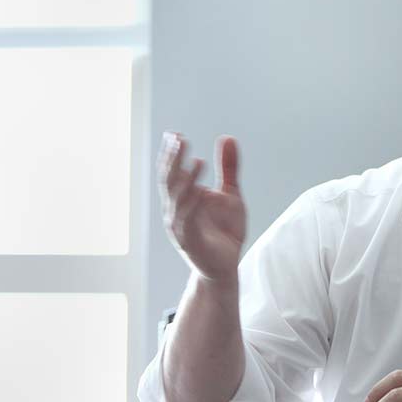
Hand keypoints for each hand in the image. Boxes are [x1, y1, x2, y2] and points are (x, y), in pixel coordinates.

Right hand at [158, 132, 245, 284]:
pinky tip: (201, 190)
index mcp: (181, 198)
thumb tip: (228, 138)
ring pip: (178, 199)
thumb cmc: (224, 231)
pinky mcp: (190, 241)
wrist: (225, 267)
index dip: (171, 153)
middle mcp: (175, 210)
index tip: (174, 134)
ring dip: (186, 180)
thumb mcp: (231, 194)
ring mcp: (180, 226)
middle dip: (173, 160)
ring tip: (197, 161)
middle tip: (179, 139)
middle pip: (170, 181)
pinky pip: (189, 220)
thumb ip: (228, 167)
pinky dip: (193, 205)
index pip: (171, 172)